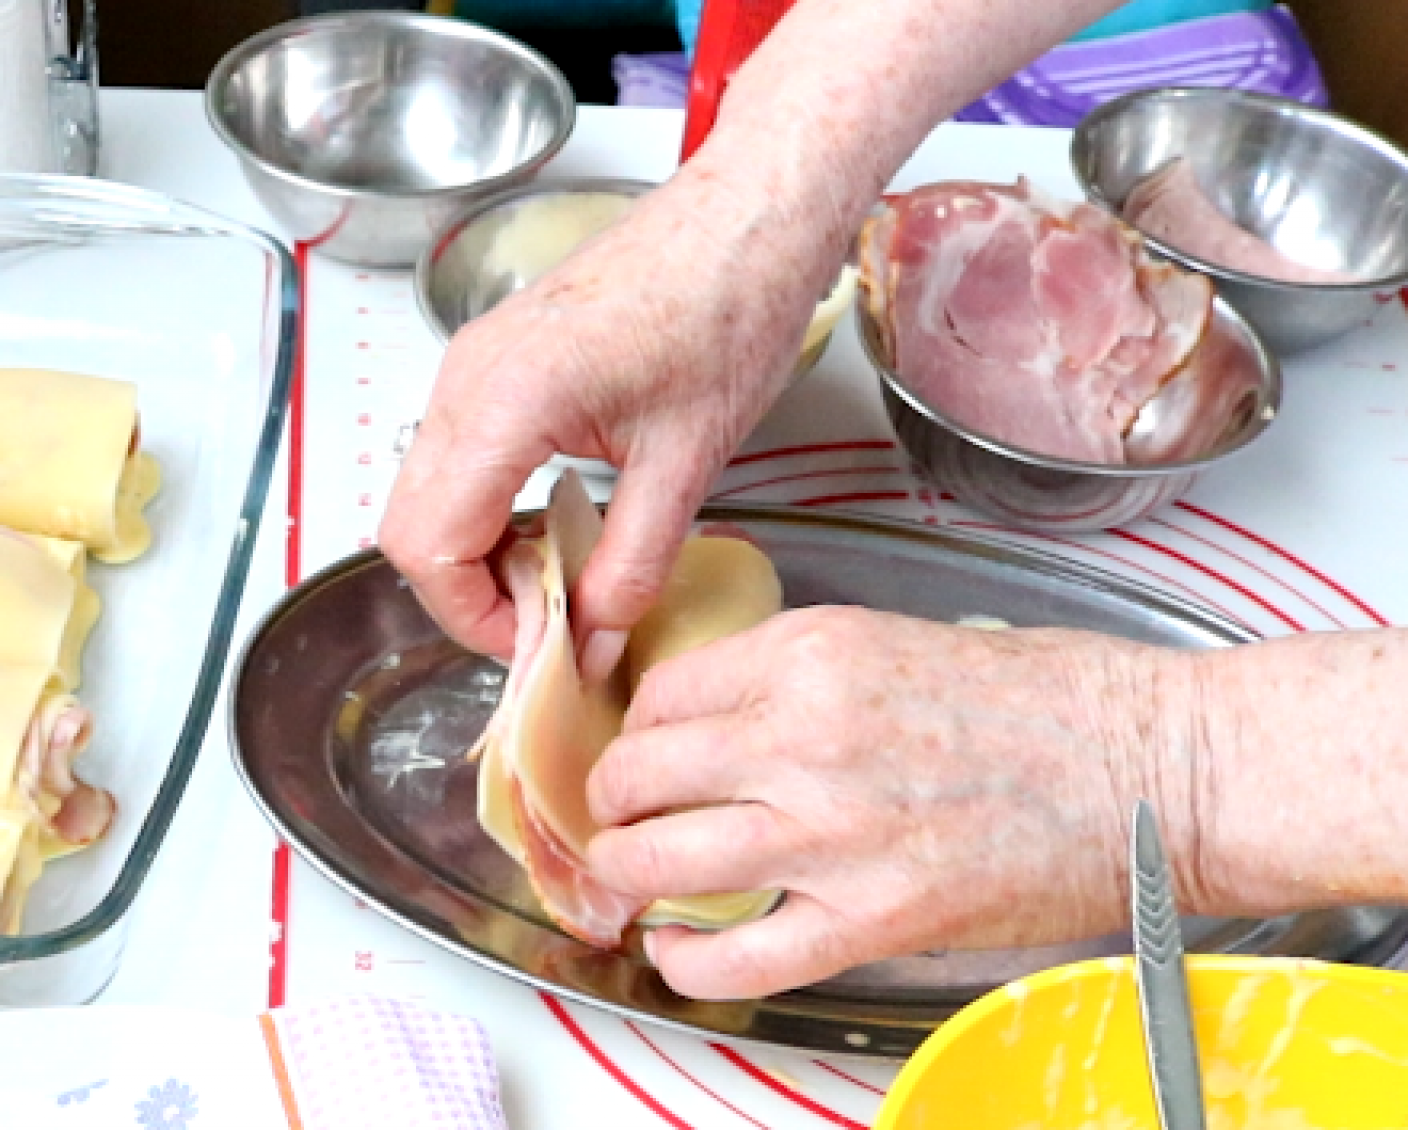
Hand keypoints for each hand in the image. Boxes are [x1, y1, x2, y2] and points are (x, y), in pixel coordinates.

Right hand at [378, 174, 828, 659]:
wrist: (746, 217)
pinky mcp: (494, 359)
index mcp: (504, 400)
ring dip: (475, 552)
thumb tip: (590, 643)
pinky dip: (485, 509)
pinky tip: (552, 523)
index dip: (472, 617)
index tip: (537, 648)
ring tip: (558, 577)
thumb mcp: (688, 463)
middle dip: (466, 594)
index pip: (429, 546)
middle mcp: (466, 379)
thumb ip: (630, 568)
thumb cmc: (728, 309)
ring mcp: (471, 364)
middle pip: (409, 527)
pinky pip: (454, 457)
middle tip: (547, 625)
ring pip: (425, 493)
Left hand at [584, 605, 1199, 999]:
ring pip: (657, 860)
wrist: (1156, 765)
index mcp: (809, 653)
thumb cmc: (1049, 698)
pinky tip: (678, 946)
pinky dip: (685, 959)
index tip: (646, 753)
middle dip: (613, 802)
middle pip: (636, 775)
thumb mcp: (892, 641)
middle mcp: (802, 735)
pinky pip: (732, 955)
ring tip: (638, 877)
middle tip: (624, 816)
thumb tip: (712, 721)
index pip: (659, 695)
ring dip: (628, 873)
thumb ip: (794, 678)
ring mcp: (831, 832)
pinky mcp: (869, 919)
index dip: (639, 732)